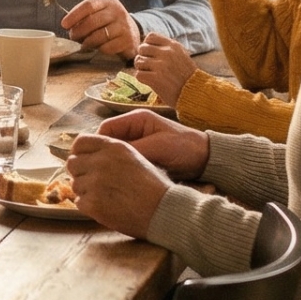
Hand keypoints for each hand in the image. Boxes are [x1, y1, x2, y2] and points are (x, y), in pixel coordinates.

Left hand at [59, 0, 138, 56]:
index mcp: (108, 1)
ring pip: (99, 35)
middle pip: (92, 21)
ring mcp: (124, 26)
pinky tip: (97, 49)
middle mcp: (118, 11)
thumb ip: (84, 16)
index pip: (88, 5)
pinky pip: (108, 47)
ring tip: (83, 44)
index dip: (74, 15)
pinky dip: (99, 50)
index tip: (64, 24)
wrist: (132, 33)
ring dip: (87, 42)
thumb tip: (66, 25)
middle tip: (72, 37)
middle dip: (79, 31)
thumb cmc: (108, 23)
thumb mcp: (98, 13)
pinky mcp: (128, 41)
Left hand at [66, 134, 172, 238]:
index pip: (80, 142)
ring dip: (86, 191)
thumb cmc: (153, 186)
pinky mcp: (93, 203)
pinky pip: (79, 202)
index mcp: (113, 147)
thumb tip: (87, 154)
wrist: (164, 211)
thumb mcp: (134, 157)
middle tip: (94, 183)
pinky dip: (89, 206)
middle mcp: (101, 161)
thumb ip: (110, 152)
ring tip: (106, 197)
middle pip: (72, 163)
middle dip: (80, 173)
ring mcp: (95, 182)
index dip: (80, 153)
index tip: (84, 162)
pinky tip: (106, 207)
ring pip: (75, 184)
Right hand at [89, 109, 209, 179]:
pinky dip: (121, 169)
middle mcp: (134, 129)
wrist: (208, 160)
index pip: (105, 129)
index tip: (93, 161)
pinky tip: (119, 179)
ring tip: (107, 177)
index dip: (97, 144)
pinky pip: (125, 161)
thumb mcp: (158, 147)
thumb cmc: (185, 148)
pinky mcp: (143, 156)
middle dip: (102, 155)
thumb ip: (133, 150)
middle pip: (107, 141)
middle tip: (97, 171)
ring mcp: (138, 143)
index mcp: (136, 119)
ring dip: (111, 164)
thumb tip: (108, 158)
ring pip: (114, 153)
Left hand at [131, 33, 196, 106]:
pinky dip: (142, 79)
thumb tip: (146, 43)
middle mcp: (166, 53)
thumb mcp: (181, 56)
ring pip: (138, 61)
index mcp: (173, 45)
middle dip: (143, 57)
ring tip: (152, 75)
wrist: (195, 94)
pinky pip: (138, 74)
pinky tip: (151, 82)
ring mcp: (160, 65)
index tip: (152, 54)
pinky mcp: (155, 78)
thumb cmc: (186, 77)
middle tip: (150, 67)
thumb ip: (167, 48)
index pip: (150, 37)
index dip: (148, 45)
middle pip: (142, 48)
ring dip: (142, 69)